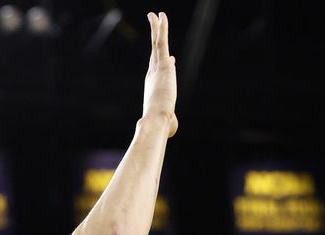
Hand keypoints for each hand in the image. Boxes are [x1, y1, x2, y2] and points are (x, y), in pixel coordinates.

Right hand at [142, 12, 177, 136]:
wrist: (157, 120)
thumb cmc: (162, 126)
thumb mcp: (169, 122)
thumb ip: (171, 122)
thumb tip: (172, 129)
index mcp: (153, 86)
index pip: (158, 70)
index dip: (164, 62)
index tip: (171, 57)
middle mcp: (152, 74)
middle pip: (154, 52)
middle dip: (155, 38)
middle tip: (154, 26)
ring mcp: (156, 67)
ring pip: (156, 43)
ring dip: (156, 28)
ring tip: (155, 14)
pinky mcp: (163, 63)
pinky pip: (161, 41)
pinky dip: (161, 28)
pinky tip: (160, 16)